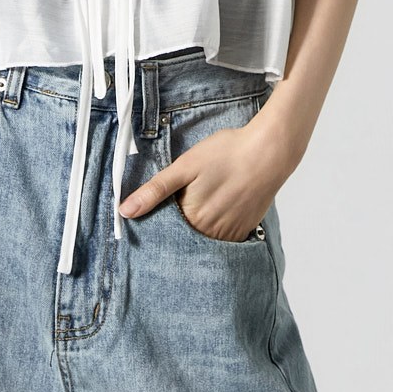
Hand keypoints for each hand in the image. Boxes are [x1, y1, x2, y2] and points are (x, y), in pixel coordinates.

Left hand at [117, 107, 295, 241]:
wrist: (268, 152)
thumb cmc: (226, 153)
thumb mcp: (184, 166)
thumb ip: (154, 190)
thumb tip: (125, 211)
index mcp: (192, 218)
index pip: (164, 232)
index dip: (156, 222)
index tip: (153, 213)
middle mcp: (211, 233)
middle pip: (184, 238)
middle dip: (176, 228)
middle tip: (181, 202)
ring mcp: (230, 233)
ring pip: (204, 239)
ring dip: (196, 229)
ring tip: (200, 205)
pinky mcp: (245, 229)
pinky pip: (223, 238)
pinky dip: (215, 229)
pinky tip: (216, 209)